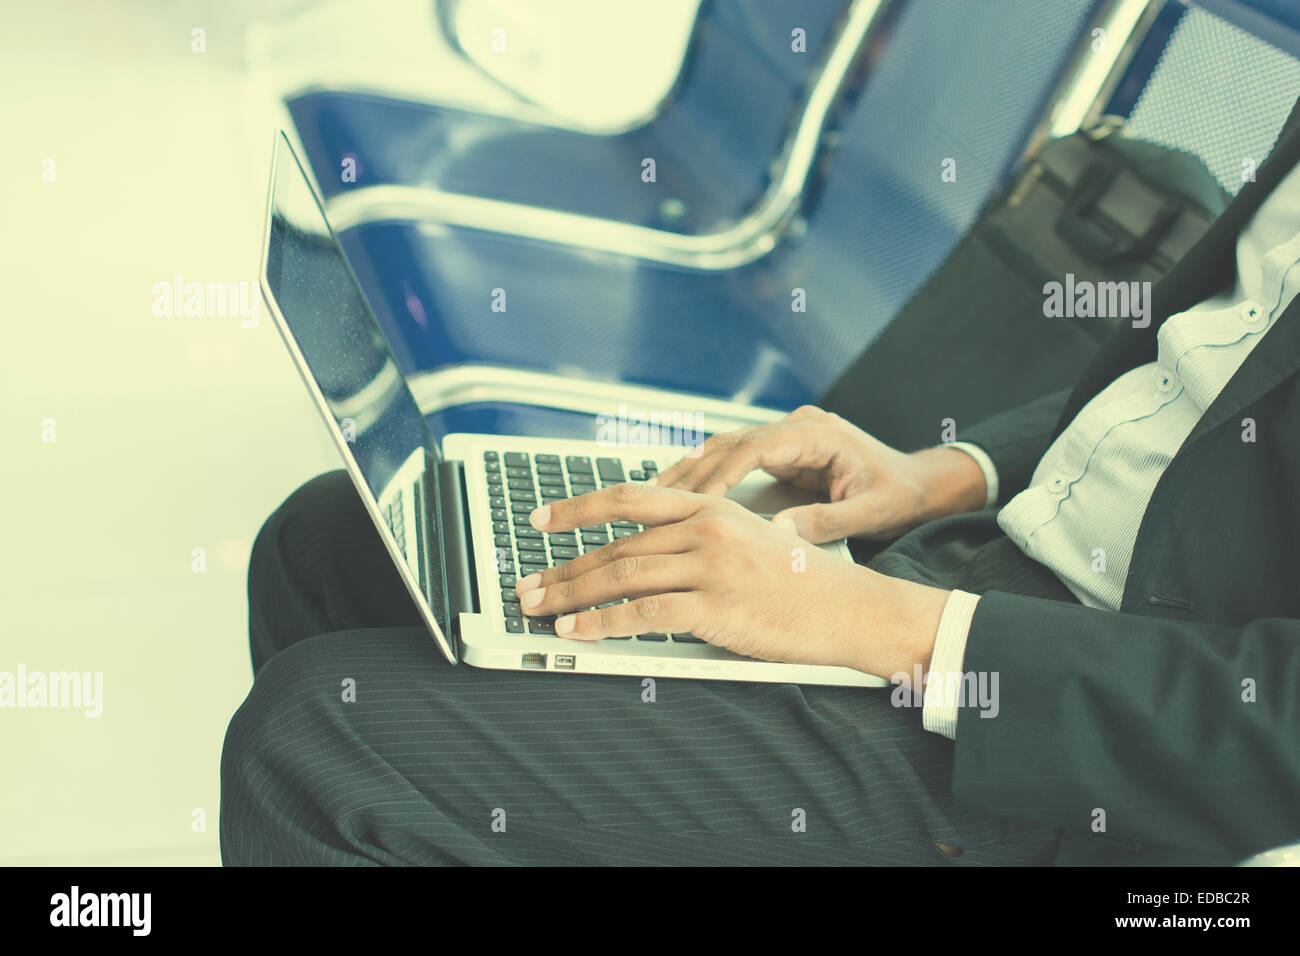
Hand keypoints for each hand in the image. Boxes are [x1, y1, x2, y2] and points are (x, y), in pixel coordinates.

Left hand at [515, 481, 948, 678]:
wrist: (851, 607)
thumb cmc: (800, 579)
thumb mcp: (747, 537)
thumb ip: (697, 535)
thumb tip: (643, 550)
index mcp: (710, 506)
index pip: (629, 497)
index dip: (577, 508)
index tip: (540, 519)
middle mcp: (706, 528)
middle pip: (616, 545)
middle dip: (562, 568)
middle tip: (526, 586)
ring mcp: (711, 566)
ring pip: (622, 576)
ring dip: (571, 595)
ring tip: (539, 611)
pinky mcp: (717, 606)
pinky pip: (645, 614)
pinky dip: (604, 623)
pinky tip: (579, 631)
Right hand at [652, 405, 986, 542]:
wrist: (919, 482)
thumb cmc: (900, 494)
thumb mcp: (871, 513)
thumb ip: (827, 521)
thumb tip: (782, 532)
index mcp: (819, 434)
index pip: (756, 447)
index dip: (720, 473)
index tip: (695, 500)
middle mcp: (798, 427)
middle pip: (730, 443)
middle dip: (691, 472)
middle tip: (652, 500)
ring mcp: (786, 436)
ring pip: (724, 448)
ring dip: (689, 472)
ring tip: (651, 498)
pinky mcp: (780, 451)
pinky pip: (732, 460)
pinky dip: (704, 476)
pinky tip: (676, 495)